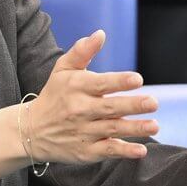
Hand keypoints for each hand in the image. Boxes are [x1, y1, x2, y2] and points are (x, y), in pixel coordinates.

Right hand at [30, 30, 158, 163]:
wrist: (32, 130)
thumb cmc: (54, 95)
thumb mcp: (62, 69)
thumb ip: (82, 51)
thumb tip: (100, 34)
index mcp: (76, 87)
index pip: (100, 84)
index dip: (119, 81)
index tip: (137, 79)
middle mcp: (80, 110)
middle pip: (110, 108)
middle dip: (133, 105)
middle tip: (153, 102)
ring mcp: (84, 132)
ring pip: (112, 130)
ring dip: (135, 129)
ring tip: (154, 125)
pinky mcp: (86, 151)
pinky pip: (107, 151)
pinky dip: (124, 151)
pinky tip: (140, 150)